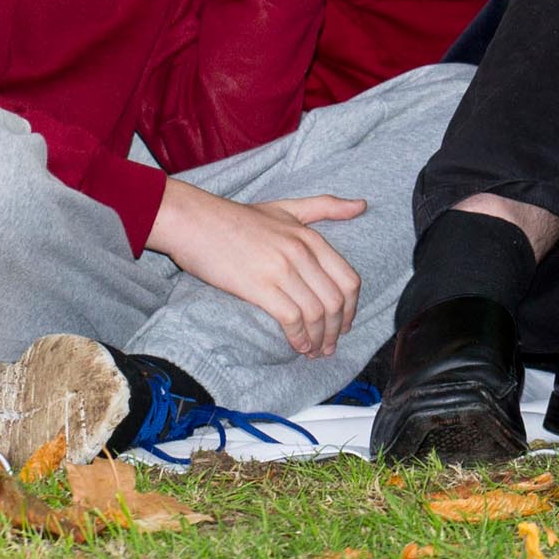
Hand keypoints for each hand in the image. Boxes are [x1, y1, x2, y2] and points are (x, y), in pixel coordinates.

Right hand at [149, 181, 368, 356]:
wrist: (196, 222)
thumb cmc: (239, 218)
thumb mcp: (287, 207)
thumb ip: (326, 207)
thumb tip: (362, 206)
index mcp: (310, 236)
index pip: (348, 279)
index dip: (351, 308)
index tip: (345, 324)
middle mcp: (301, 252)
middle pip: (335, 301)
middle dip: (337, 330)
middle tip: (330, 346)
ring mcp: (281, 269)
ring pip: (316, 313)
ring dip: (320, 339)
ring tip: (315, 352)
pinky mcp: (259, 286)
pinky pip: (292, 319)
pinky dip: (300, 338)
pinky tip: (298, 347)